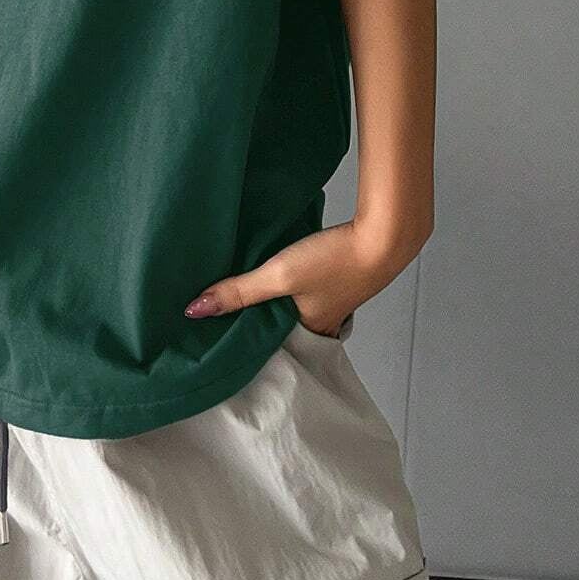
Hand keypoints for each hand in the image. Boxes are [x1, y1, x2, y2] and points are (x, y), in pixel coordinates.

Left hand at [182, 219, 417, 333]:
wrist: (384, 234)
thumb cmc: (335, 260)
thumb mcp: (278, 275)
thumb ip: (238, 291)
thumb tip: (194, 310)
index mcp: (310, 331)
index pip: (271, 345)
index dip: (248, 340)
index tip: (219, 338)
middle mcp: (324, 320)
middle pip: (283, 325)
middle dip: (259, 319)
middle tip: (226, 315)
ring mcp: (334, 298)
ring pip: (295, 304)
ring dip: (276, 298)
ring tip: (247, 292)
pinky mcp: (340, 274)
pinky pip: (308, 286)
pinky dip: (292, 281)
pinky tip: (282, 267)